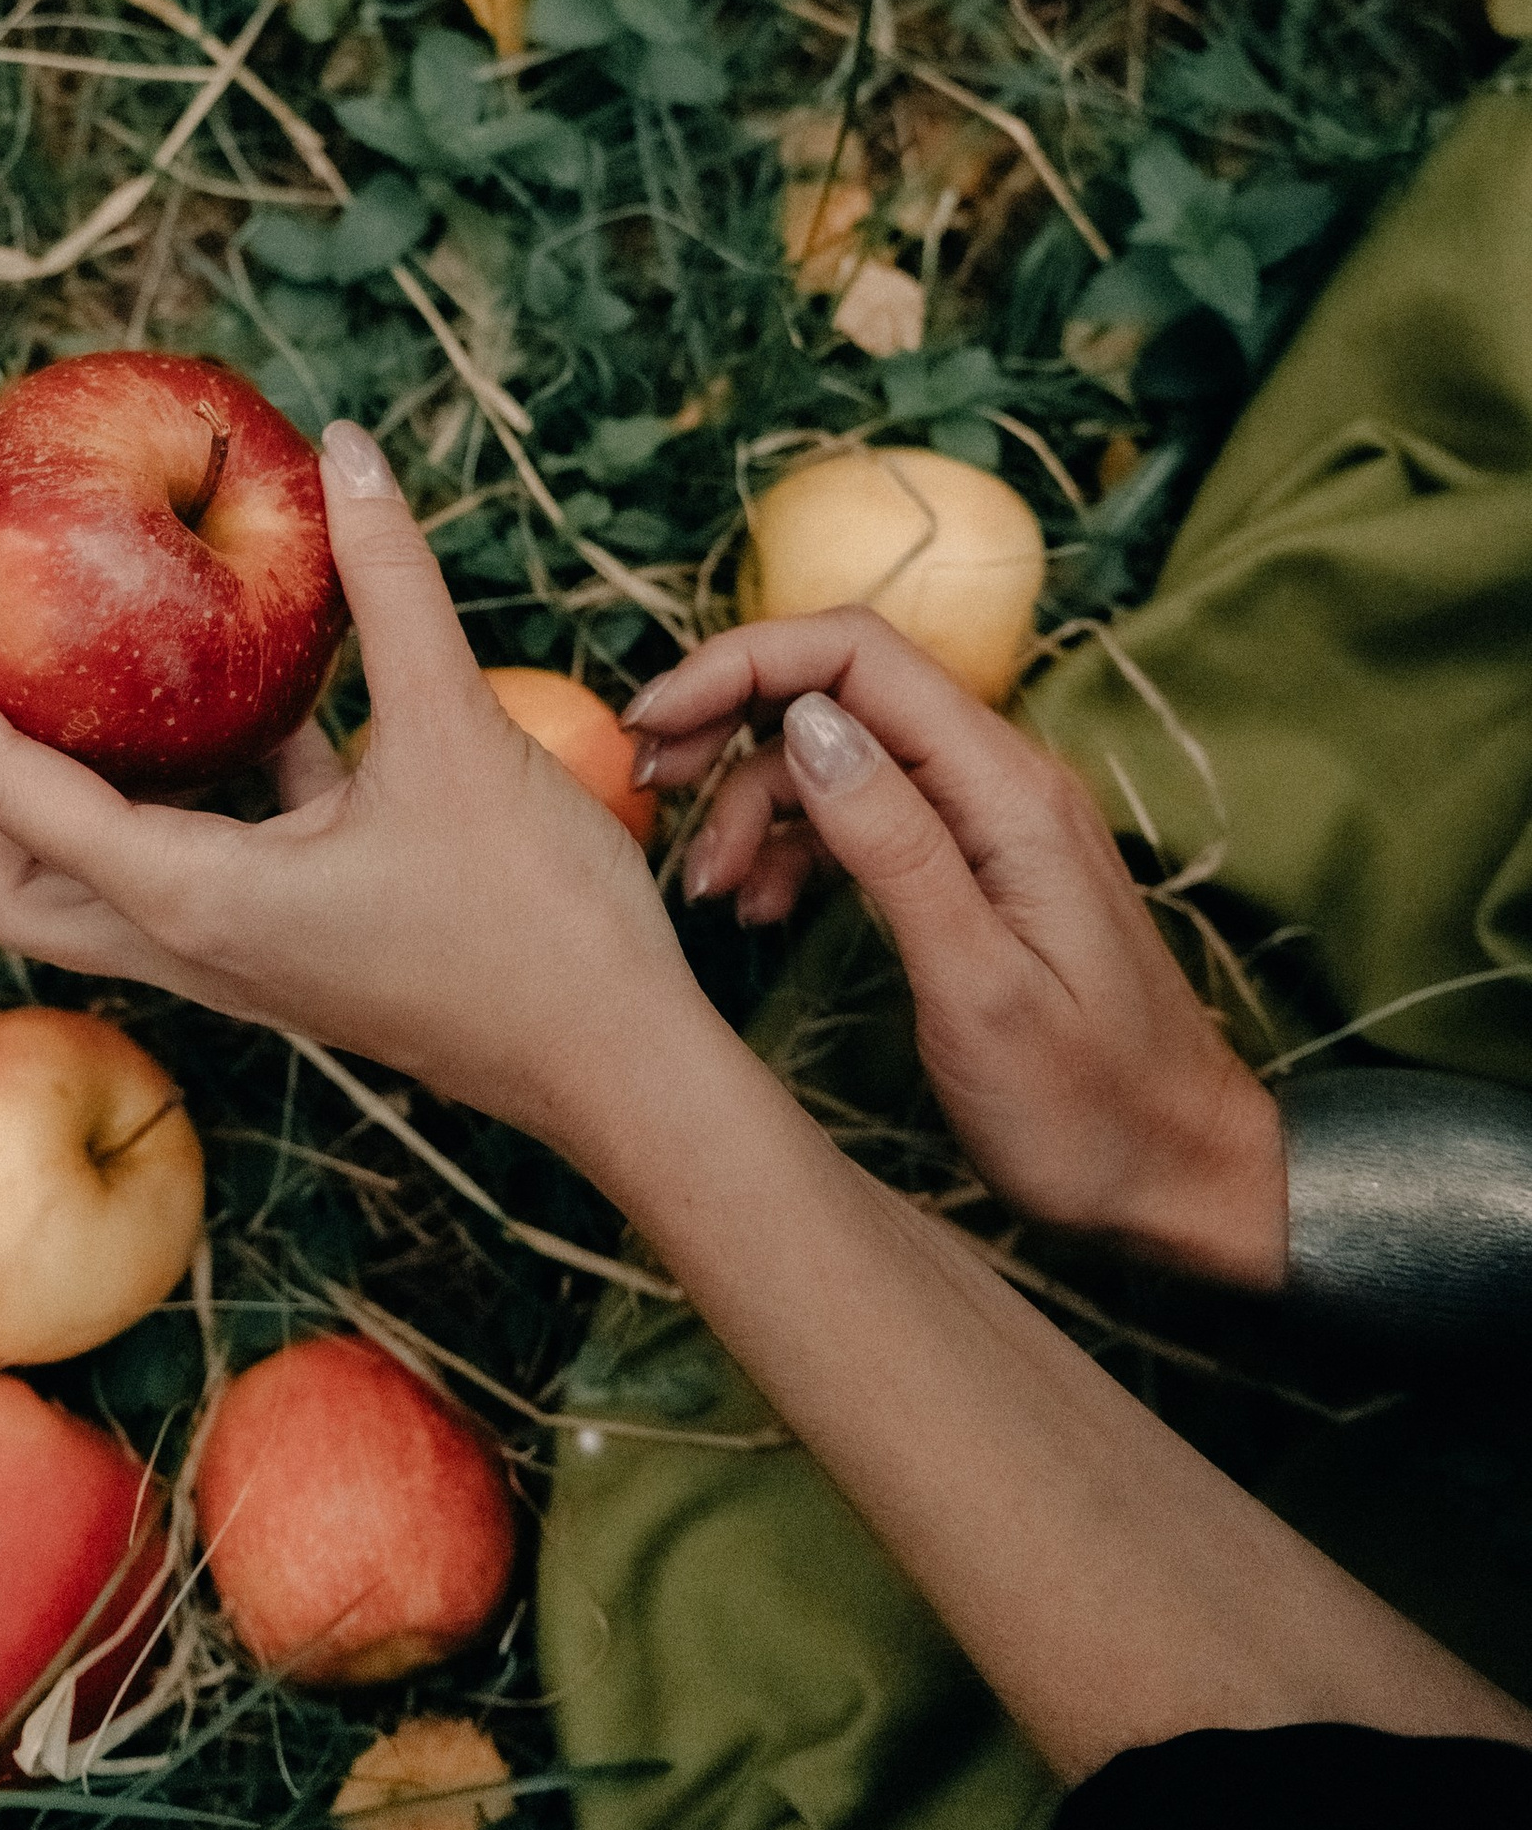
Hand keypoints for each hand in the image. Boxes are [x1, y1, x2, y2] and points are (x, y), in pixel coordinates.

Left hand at [0, 422, 692, 1156]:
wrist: (622, 1067)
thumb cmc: (537, 922)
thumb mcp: (457, 730)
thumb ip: (391, 590)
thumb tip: (345, 453)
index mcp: (196, 900)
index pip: (6, 788)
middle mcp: (195, 944)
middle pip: (19, 870)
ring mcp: (244, 957)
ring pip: (103, 878)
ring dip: (83, 781)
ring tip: (105, 659)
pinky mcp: (297, 948)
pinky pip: (200, 864)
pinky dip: (196, 787)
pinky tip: (261, 696)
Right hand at [622, 611, 1284, 1287]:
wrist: (1178, 1176)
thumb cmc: (1088, 1107)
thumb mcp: (978, 988)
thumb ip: (896, 846)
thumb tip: (809, 722)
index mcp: (1006, 790)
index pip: (857, 654)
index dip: (741, 662)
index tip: (653, 722)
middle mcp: (1000, 780)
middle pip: (839, 688)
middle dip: (728, 721)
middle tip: (650, 791)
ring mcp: (987, 820)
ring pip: (838, 756)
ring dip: (753, 804)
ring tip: (708, 892)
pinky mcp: (972, 863)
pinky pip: (861, 815)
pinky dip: (793, 845)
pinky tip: (758, 907)